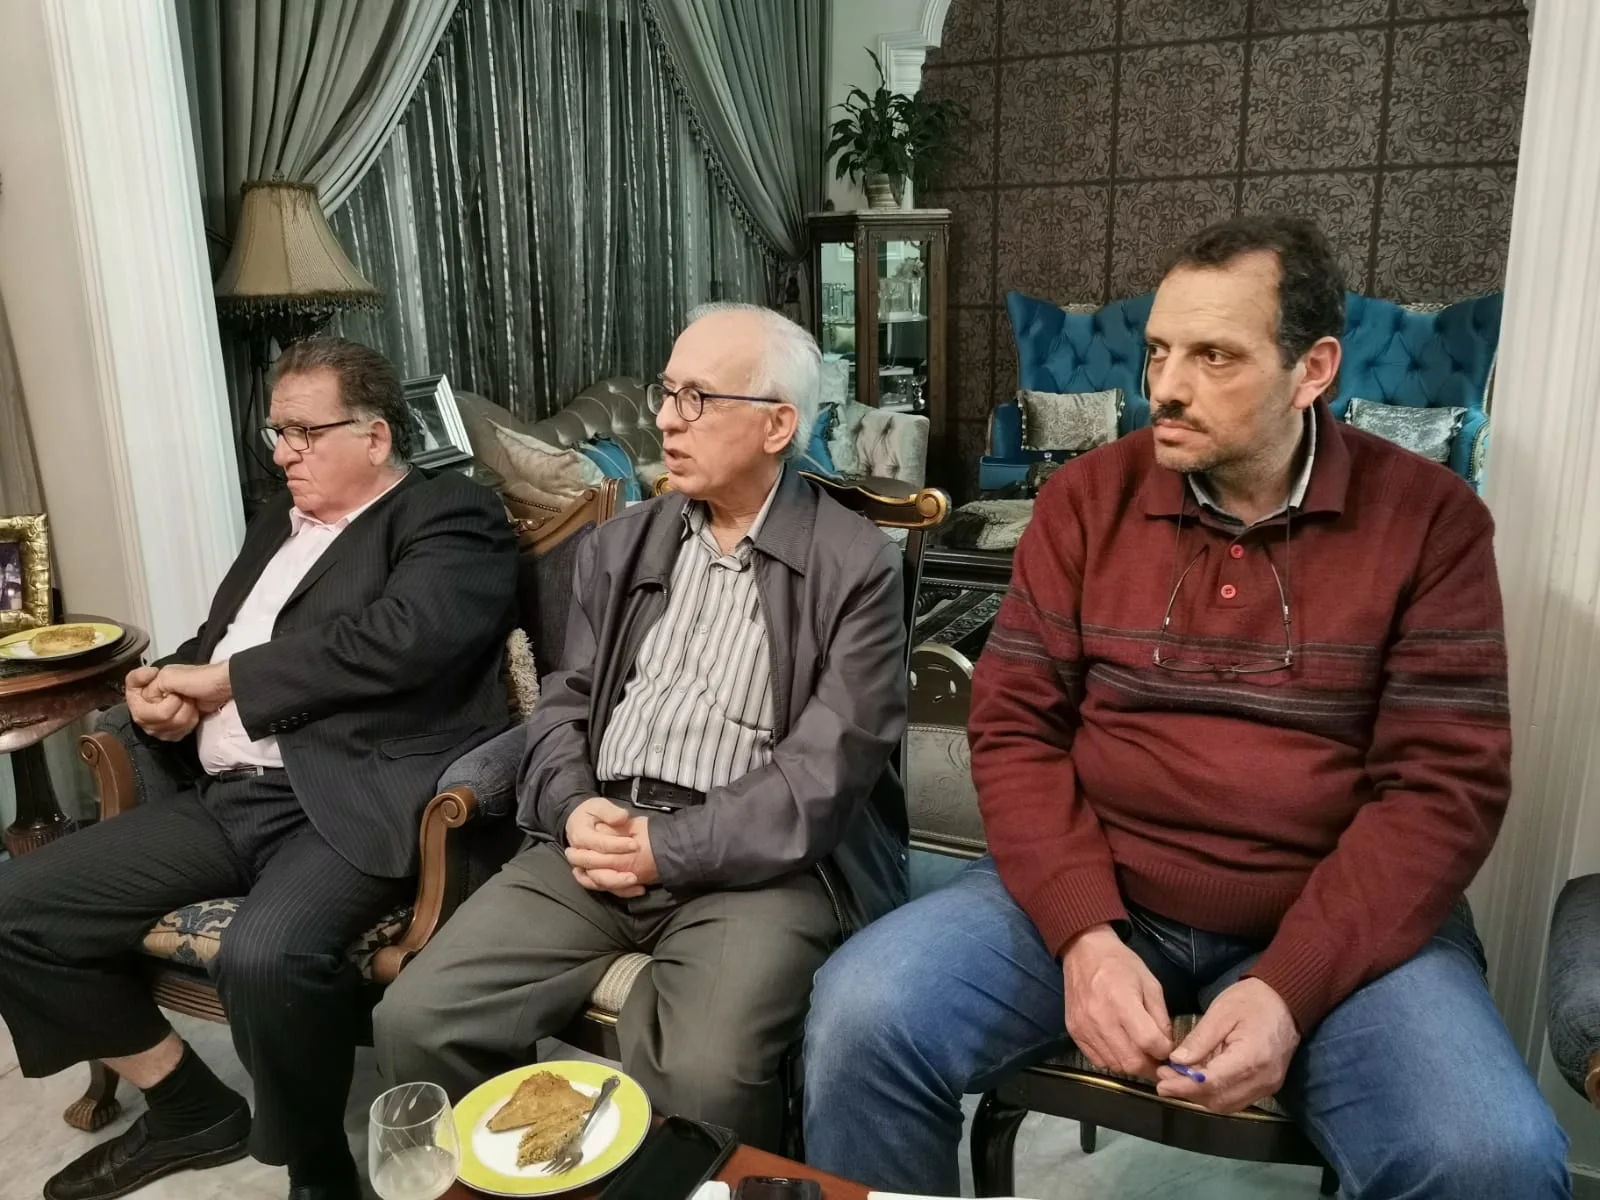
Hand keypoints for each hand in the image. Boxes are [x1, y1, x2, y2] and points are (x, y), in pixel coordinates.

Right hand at [125, 666, 199, 741]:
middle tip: (182, 697)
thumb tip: (147, 696)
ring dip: (182, 715)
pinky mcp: (174, 730)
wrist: (221, 688)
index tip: (170, 690)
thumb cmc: (198, 678)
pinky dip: (186, 724)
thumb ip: (151, 686)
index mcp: (146, 688)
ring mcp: (160, 720)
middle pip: (146, 718)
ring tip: (191, 703)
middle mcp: (149, 704)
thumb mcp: (170, 675)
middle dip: (170, 708)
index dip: (148, 697)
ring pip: (160, 728)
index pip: (131, 698)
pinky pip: (171, 735)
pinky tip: (193, 714)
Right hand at [564, 798, 657, 897]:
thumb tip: (622, 817)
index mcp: (581, 836)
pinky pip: (603, 887)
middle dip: (616, 873)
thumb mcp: (598, 805)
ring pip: (597, 882)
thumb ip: (609, 812)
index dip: (617, 845)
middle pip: (594, 869)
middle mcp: (579, 855)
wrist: (577, 822)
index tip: (635, 845)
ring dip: (617, 886)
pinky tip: (637, 889)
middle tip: (635, 873)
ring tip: (637, 883)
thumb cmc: (590, 813)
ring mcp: (583, 867)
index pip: (599, 844)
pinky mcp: (591, 875)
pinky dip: (619, 891)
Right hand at [1062, 924, 1173, 1076]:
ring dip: (1132, 1065)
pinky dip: (1113, 1061)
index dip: (1164, 1051)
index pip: (1148, 1042)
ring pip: (1115, 1066)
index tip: (1168, 1049)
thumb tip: (1167, 1047)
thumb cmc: (1121, 965)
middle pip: (1131, 1062)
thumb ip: (1161, 1017)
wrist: (1083, 952)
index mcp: (1122, 1001)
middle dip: (1150, 1066)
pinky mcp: (1074, 1033)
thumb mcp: (1150, 984)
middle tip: (1157, 1060)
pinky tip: (1120, 1048)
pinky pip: (1098, 1061)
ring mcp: (1085, 1028)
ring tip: (1140, 1054)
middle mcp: (1101, 1019)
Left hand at [1156, 977, 1299, 1112]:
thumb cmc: (1252, 1000)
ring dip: (1201, 1095)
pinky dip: (1215, 1093)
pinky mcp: (1268, 1086)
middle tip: (1165, 1078)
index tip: (1162, 1083)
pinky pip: (1237, 1098)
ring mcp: (1268, 1086)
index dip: (1184, 1087)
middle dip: (1189, 1092)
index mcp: (1252, 1058)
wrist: (1286, 1001)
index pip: (1213, 1083)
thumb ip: (1199, 1040)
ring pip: (1227, 1104)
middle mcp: (1263, 1080)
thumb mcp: (1220, 1013)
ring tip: (1178, 1078)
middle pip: (1219, 1100)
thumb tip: (1176, 1061)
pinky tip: (1199, 1078)